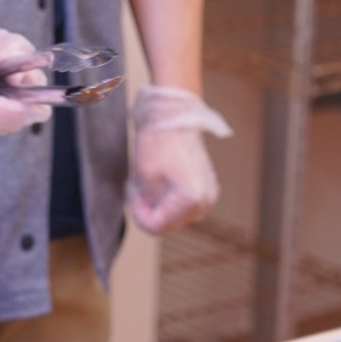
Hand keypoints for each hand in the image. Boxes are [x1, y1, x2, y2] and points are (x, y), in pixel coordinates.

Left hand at [127, 87, 230, 235]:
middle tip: (137, 185)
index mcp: (191, 200)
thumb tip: (155, 218)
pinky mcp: (205, 186)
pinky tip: (160, 177)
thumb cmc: (159, 140)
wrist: (174, 114)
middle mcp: (205, 201)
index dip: (139, 213)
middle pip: (168, 223)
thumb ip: (150, 206)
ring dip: (158, 202)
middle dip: (149, 207)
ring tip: (148, 179)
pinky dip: (168, 195)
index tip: (132, 191)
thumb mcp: (145, 179)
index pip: (157, 227)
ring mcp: (208, 194)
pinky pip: (182, 202)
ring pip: (175, 214)